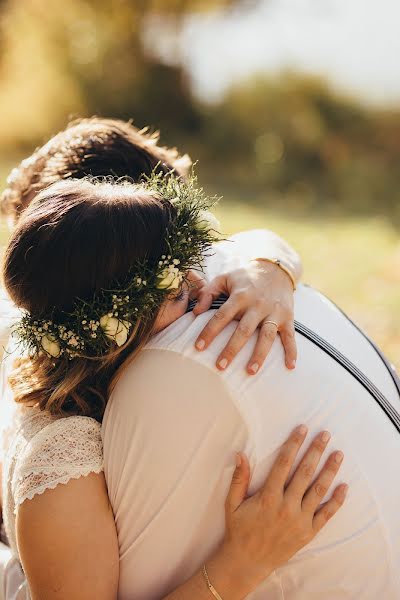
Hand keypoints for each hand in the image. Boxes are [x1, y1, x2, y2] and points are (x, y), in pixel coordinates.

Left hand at [193, 260, 296, 373]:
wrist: (276, 269)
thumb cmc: (245, 278)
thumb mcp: (224, 278)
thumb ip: (208, 292)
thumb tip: (194, 312)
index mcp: (240, 296)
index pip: (221, 316)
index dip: (209, 331)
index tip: (198, 347)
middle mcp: (257, 305)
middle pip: (243, 330)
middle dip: (232, 349)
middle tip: (220, 366)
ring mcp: (274, 312)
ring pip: (266, 336)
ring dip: (259, 354)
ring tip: (250, 372)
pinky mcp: (288, 317)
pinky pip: (290, 336)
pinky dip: (292, 351)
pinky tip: (289, 367)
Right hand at [208, 426, 346, 594]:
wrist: (248, 562)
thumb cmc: (239, 530)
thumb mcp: (232, 503)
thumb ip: (238, 478)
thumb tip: (240, 454)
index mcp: (268, 496)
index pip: (284, 464)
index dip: (294, 444)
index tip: (302, 429)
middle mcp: (286, 506)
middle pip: (305, 472)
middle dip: (316, 451)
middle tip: (325, 435)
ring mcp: (300, 520)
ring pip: (318, 490)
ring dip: (329, 471)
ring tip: (338, 454)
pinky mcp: (308, 532)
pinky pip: (326, 514)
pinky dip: (336, 500)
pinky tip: (344, 486)